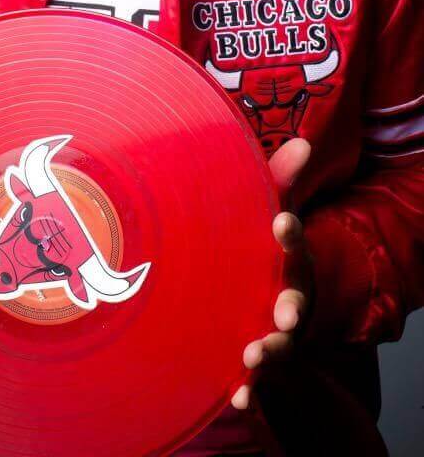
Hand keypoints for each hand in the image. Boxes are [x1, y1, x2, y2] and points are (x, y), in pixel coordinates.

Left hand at [231, 137, 314, 409]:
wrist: (261, 305)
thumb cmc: (258, 250)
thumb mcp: (263, 212)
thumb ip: (278, 179)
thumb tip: (303, 142)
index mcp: (289, 260)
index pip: (294, 244)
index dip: (289, 233)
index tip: (281, 221)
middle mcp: (287, 296)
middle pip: (295, 301)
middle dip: (292, 306)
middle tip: (286, 311)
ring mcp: (272, 331)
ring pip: (277, 344)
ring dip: (269, 350)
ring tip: (254, 353)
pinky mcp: (254, 360)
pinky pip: (253, 380)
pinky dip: (248, 391)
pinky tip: (236, 397)